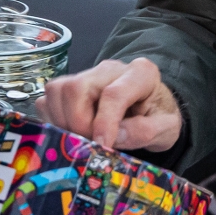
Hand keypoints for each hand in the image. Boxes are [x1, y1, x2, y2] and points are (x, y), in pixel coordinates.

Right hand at [38, 58, 180, 150]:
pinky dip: (54, 121)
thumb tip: (115, 137)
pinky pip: (48, 100)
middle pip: (77, 87)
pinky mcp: (69, 87)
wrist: (152, 110)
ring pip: (57, 91)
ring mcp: (86, 75)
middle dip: (78, 122)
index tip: (103, 145)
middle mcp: (109, 69)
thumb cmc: (158, 117)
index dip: (104, 122)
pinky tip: (72, 132)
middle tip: (91, 144)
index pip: (113, 94)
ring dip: (64, 122)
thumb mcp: (167, 128)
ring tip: (83, 139)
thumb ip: (146, 131)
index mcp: (140, 74)